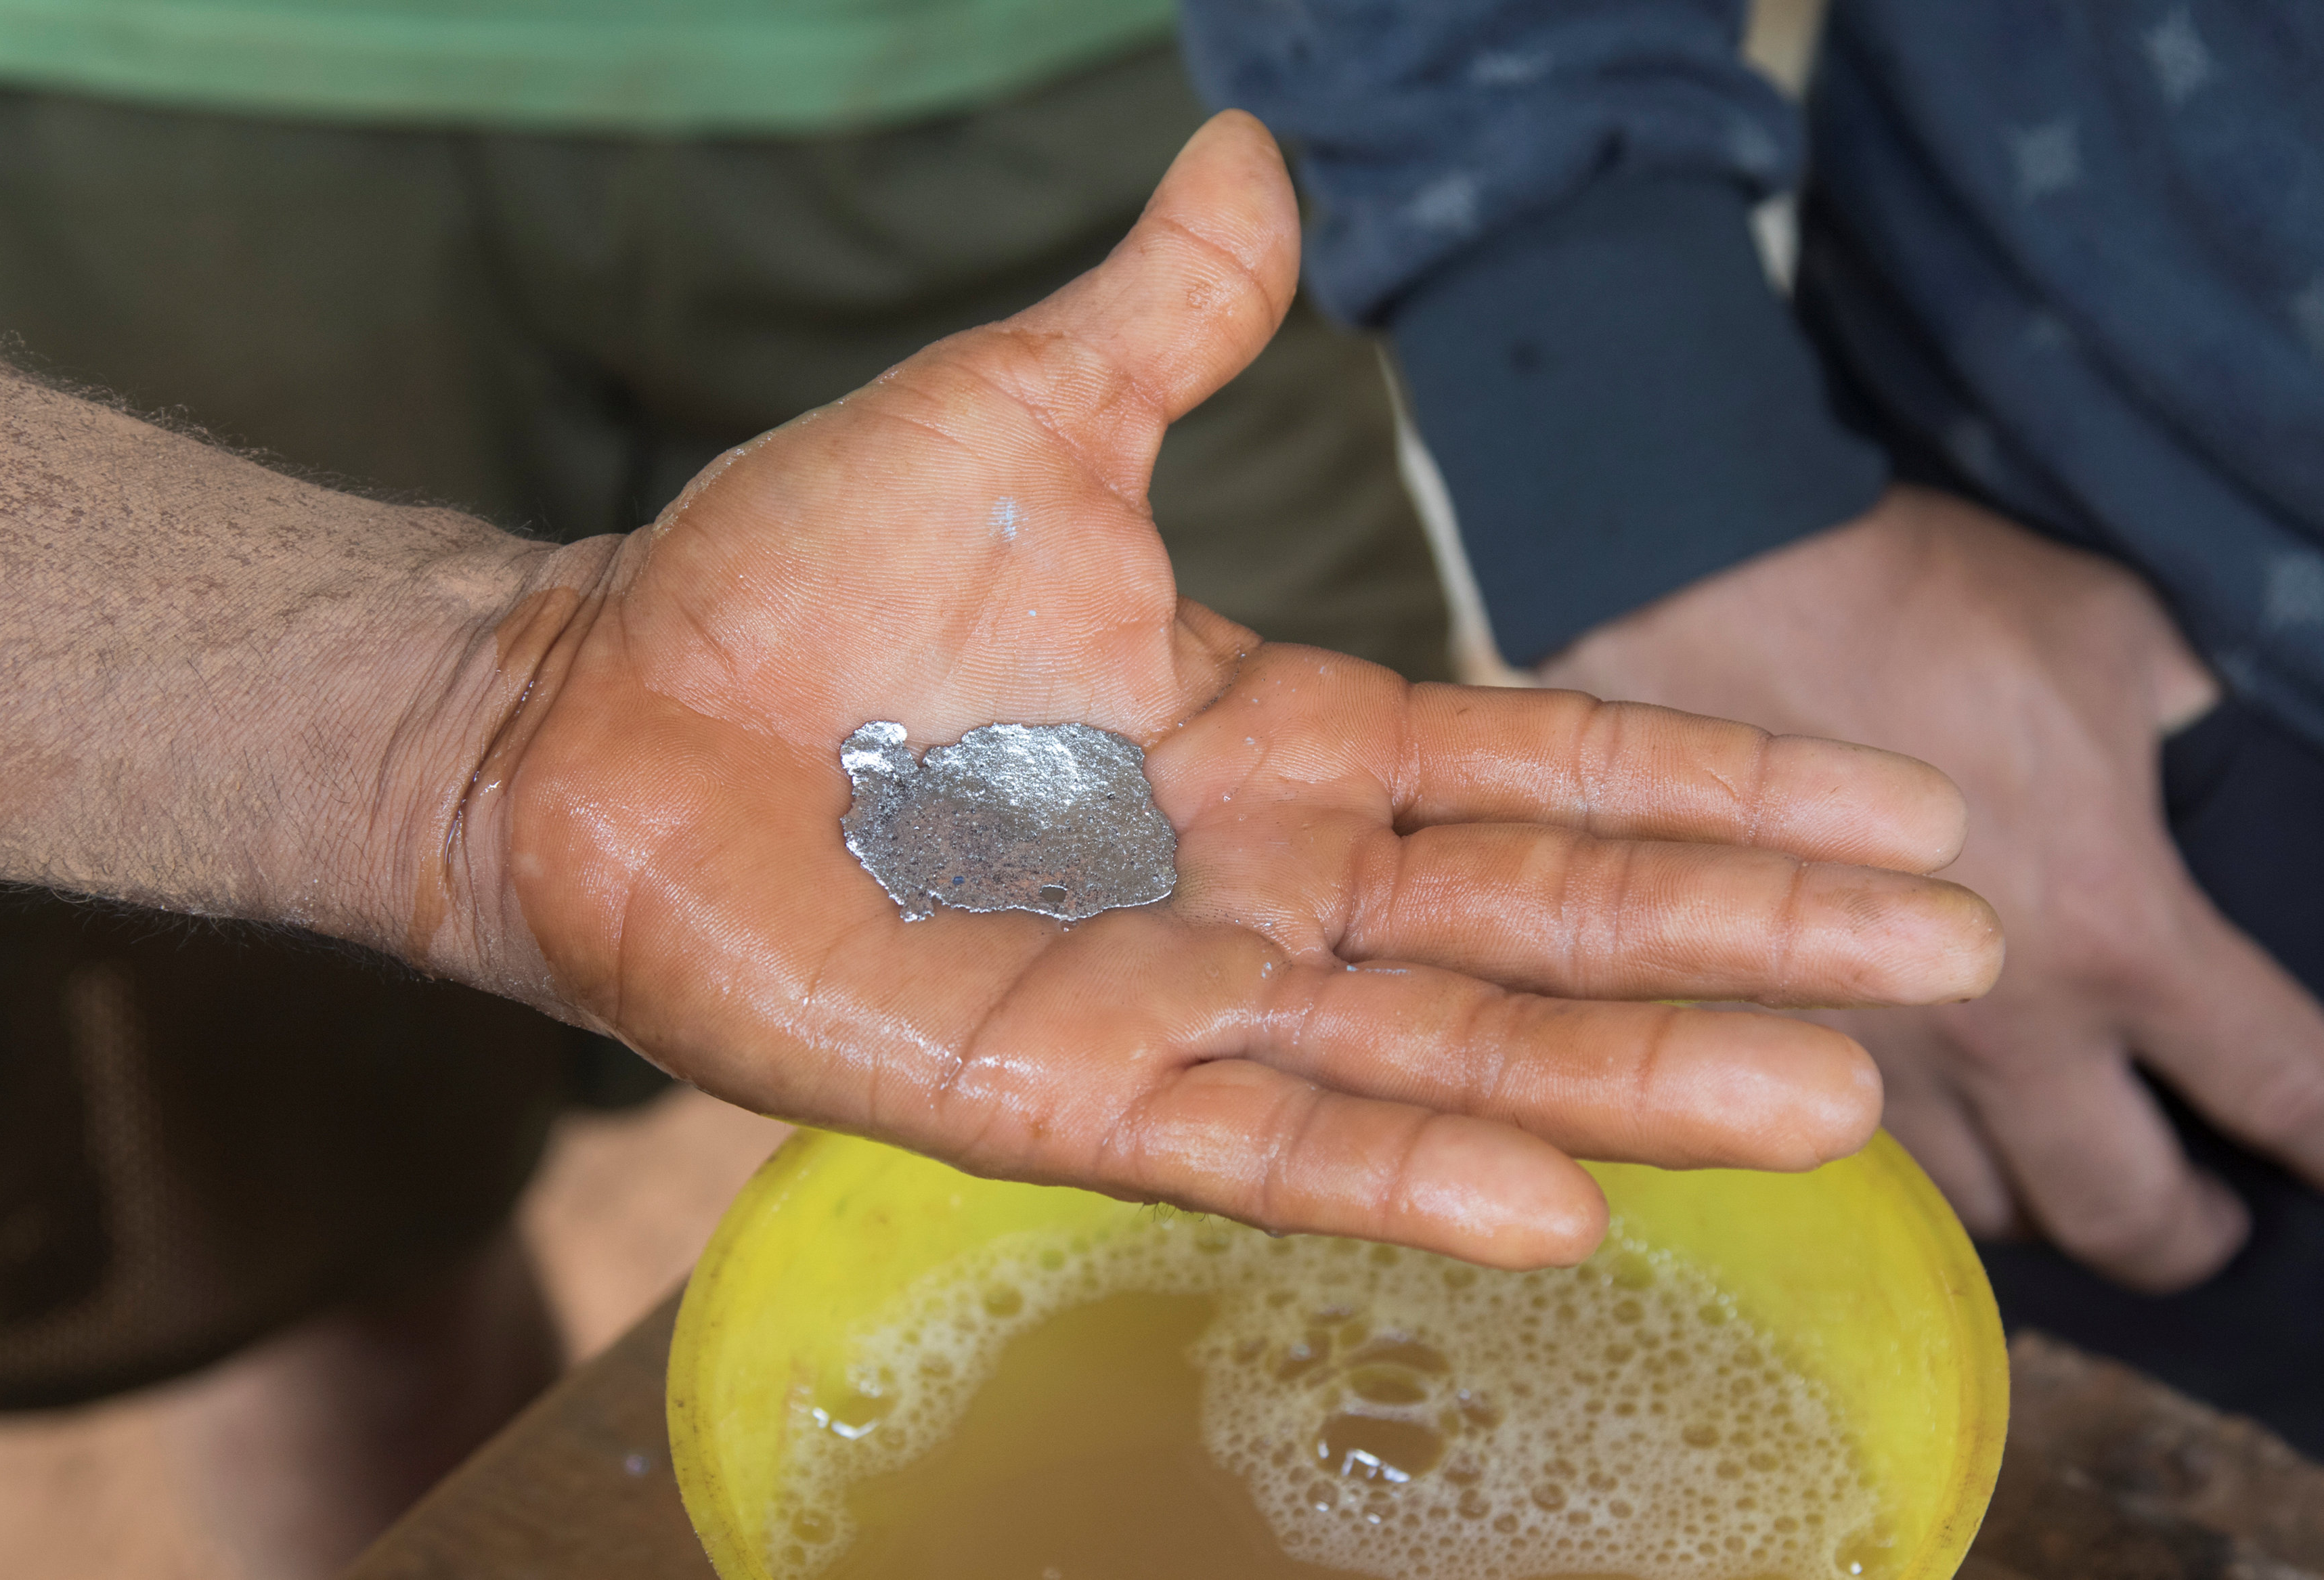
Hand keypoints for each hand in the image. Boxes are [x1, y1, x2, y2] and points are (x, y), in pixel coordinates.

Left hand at [432, 118, 1999, 1266]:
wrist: (601, 714)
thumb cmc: (796, 576)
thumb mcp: (1019, 420)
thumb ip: (1167, 325)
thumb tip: (1258, 151)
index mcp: (1281, 735)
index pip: (1546, 769)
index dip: (1723, 791)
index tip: (1898, 812)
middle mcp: (1261, 883)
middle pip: (1544, 922)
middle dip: (1746, 942)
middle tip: (1952, 961)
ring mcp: (1173, 999)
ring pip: (1440, 1048)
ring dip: (1629, 1078)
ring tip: (1823, 1102)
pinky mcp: (1063, 1094)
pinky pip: (1265, 1143)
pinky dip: (1406, 1168)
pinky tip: (1560, 1202)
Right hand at [1535, 485, 2323, 1288]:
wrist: (1700, 585)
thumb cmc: (1908, 597)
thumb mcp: (2108, 632)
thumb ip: (2177, 727)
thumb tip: (2190, 765)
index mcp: (2117, 932)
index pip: (2282, 1092)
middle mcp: (1998, 1030)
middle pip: (2123, 1218)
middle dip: (2183, 1233)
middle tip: (2198, 1209)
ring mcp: (1863, 1046)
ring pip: (1974, 1211)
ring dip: (2031, 1197)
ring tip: (2047, 1159)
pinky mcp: (1749, 1033)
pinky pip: (1843, 1151)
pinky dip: (1897, 1153)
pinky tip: (1910, 1119)